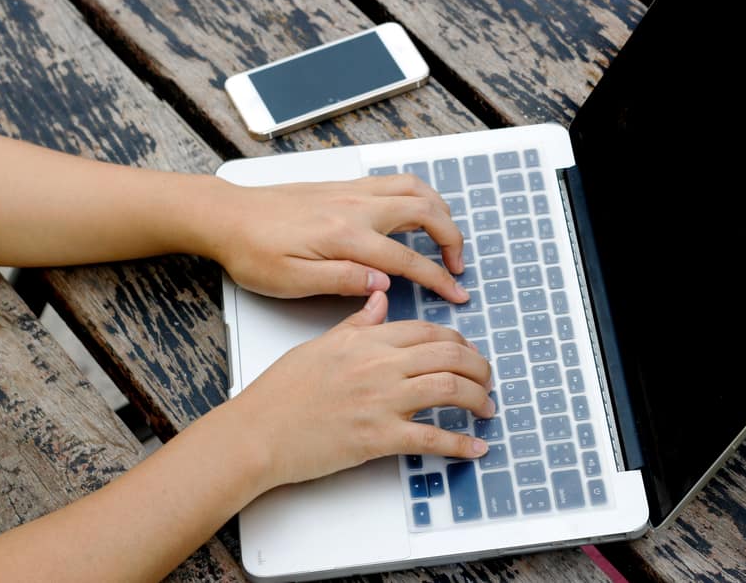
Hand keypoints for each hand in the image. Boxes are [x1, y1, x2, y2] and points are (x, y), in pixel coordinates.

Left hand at [203, 174, 468, 301]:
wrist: (227, 216)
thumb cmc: (253, 251)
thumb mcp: (291, 281)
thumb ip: (342, 280)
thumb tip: (384, 282)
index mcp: (345, 236)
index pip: (408, 259)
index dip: (438, 279)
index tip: (456, 293)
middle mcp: (355, 206)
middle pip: (425, 213)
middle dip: (452, 239)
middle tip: (457, 266)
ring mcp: (352, 191)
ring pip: (415, 188)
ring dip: (440, 210)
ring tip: (447, 236)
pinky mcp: (344, 186)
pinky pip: (395, 181)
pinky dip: (419, 195)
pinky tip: (418, 212)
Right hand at [239, 291, 491, 487]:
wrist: (258, 431)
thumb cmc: (281, 391)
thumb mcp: (320, 344)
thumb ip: (357, 322)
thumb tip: (379, 296)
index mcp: (367, 340)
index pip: (429, 332)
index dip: (458, 343)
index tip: (467, 353)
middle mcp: (379, 365)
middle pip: (449, 357)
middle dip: (479, 368)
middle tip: (487, 380)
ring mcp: (381, 401)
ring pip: (449, 389)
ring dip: (478, 400)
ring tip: (487, 409)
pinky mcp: (378, 438)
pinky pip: (431, 438)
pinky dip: (460, 445)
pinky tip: (475, 448)